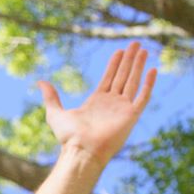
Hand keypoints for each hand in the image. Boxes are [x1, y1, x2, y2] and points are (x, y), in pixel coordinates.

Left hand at [38, 41, 156, 165]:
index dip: (115, 64)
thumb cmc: (69, 137)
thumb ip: (51, 97)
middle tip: (135, 43)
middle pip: (123, 76)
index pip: (109, 78)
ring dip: (139, 66)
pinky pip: (143, 97)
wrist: (82, 150)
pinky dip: (148, 84)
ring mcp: (122, 109)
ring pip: (133, 82)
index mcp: (97, 101)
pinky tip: (152, 70)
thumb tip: (40, 82)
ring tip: (143, 50)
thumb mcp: (55, 113)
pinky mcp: (131, 115)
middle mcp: (112, 103)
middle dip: (129, 60)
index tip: (120, 50)